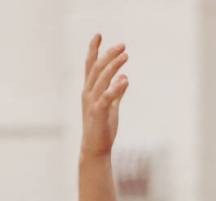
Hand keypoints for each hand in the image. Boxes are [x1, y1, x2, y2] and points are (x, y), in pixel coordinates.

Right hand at [80, 34, 129, 158]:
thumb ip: (117, 92)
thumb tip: (125, 78)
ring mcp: (92, 102)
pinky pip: (107, 97)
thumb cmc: (103, 128)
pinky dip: (115, 88)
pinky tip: (125, 80)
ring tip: (126, 56)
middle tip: (122, 45)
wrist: (96, 148)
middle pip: (97, 68)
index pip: (90, 66)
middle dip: (108, 55)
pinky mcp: (98, 113)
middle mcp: (88, 93)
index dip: (94, 50)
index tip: (99, 35)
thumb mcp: (111, 107)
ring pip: (102, 79)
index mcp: (90, 90)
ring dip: (114, 66)